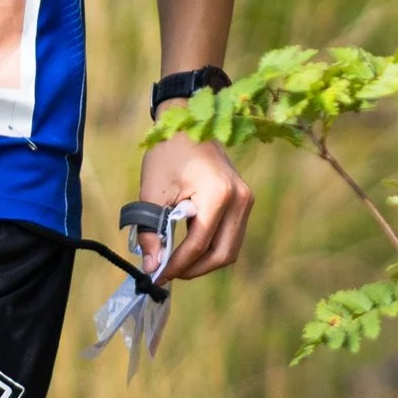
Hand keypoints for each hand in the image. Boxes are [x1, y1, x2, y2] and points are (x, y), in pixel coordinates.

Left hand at [137, 135, 251, 282]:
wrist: (188, 122)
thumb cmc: (167, 152)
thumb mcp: (152, 192)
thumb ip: (151, 232)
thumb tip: (151, 266)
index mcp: (219, 194)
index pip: (199, 244)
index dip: (177, 265)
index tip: (156, 275)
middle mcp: (240, 199)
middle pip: (222, 254)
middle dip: (193, 269)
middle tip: (167, 273)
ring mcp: (246, 200)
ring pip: (229, 248)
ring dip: (203, 261)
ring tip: (176, 262)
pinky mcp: (243, 200)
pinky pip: (230, 235)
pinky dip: (211, 247)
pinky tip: (188, 247)